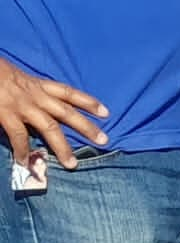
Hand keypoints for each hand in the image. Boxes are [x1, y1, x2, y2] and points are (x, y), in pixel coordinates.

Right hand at [0, 55, 110, 171]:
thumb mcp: (18, 78)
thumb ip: (30, 91)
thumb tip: (40, 106)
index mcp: (38, 85)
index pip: (69, 93)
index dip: (88, 102)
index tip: (106, 113)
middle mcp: (35, 96)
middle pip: (67, 113)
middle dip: (86, 127)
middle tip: (104, 140)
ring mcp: (23, 106)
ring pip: (49, 128)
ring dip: (62, 147)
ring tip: (72, 164)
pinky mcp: (7, 115)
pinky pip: (19, 136)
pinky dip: (22, 150)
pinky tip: (25, 162)